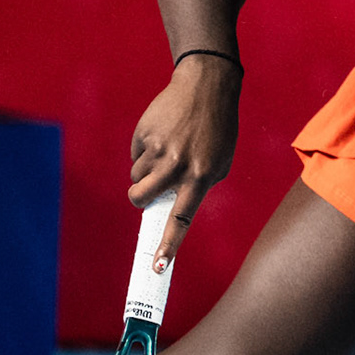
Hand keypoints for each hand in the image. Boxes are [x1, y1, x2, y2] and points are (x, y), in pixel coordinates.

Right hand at [127, 52, 242, 265]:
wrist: (205, 88)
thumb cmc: (217, 131)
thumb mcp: (219, 163)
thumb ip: (197, 187)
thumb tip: (169, 209)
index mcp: (202, 175)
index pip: (182, 218)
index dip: (169, 245)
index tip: (158, 267)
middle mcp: (178, 164)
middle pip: (142, 198)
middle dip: (139, 200)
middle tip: (143, 195)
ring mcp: (158, 148)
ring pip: (136, 178)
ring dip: (144, 173)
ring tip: (165, 152)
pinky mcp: (143, 133)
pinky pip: (135, 155)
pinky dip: (144, 151)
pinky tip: (162, 134)